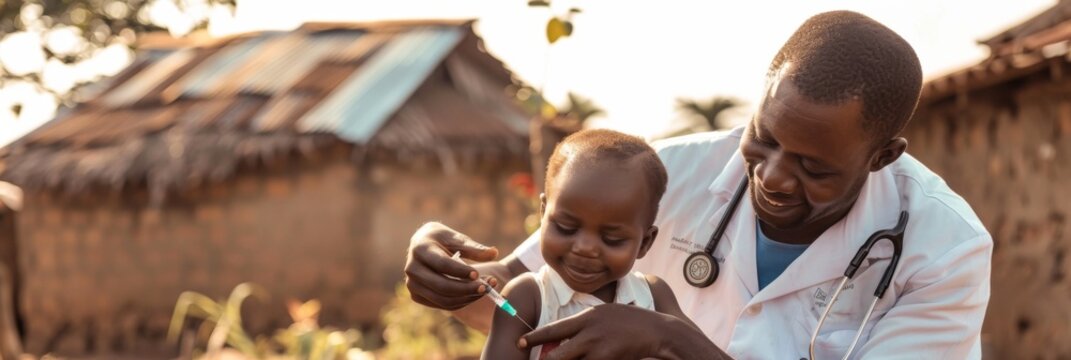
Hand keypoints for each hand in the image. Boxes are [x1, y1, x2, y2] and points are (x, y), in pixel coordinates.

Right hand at [404, 222, 499, 309]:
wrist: (422, 246)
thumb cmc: (442, 240)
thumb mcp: (456, 238)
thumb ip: (474, 248)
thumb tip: (494, 253)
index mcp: (420, 249)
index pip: (442, 264)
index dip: (461, 271)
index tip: (478, 274)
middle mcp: (412, 268)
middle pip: (442, 286)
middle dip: (467, 289)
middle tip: (487, 286)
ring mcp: (412, 284)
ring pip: (443, 300)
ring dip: (467, 298)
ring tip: (485, 289)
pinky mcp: (417, 296)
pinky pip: (442, 305)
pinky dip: (461, 302)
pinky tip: (474, 294)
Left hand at [517, 303, 675, 359]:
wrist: (657, 331)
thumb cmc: (630, 320)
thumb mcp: (604, 312)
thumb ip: (584, 323)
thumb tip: (564, 334)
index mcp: (587, 318)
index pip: (553, 329)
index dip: (533, 337)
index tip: (519, 342)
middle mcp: (589, 336)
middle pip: (558, 356)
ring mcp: (599, 352)